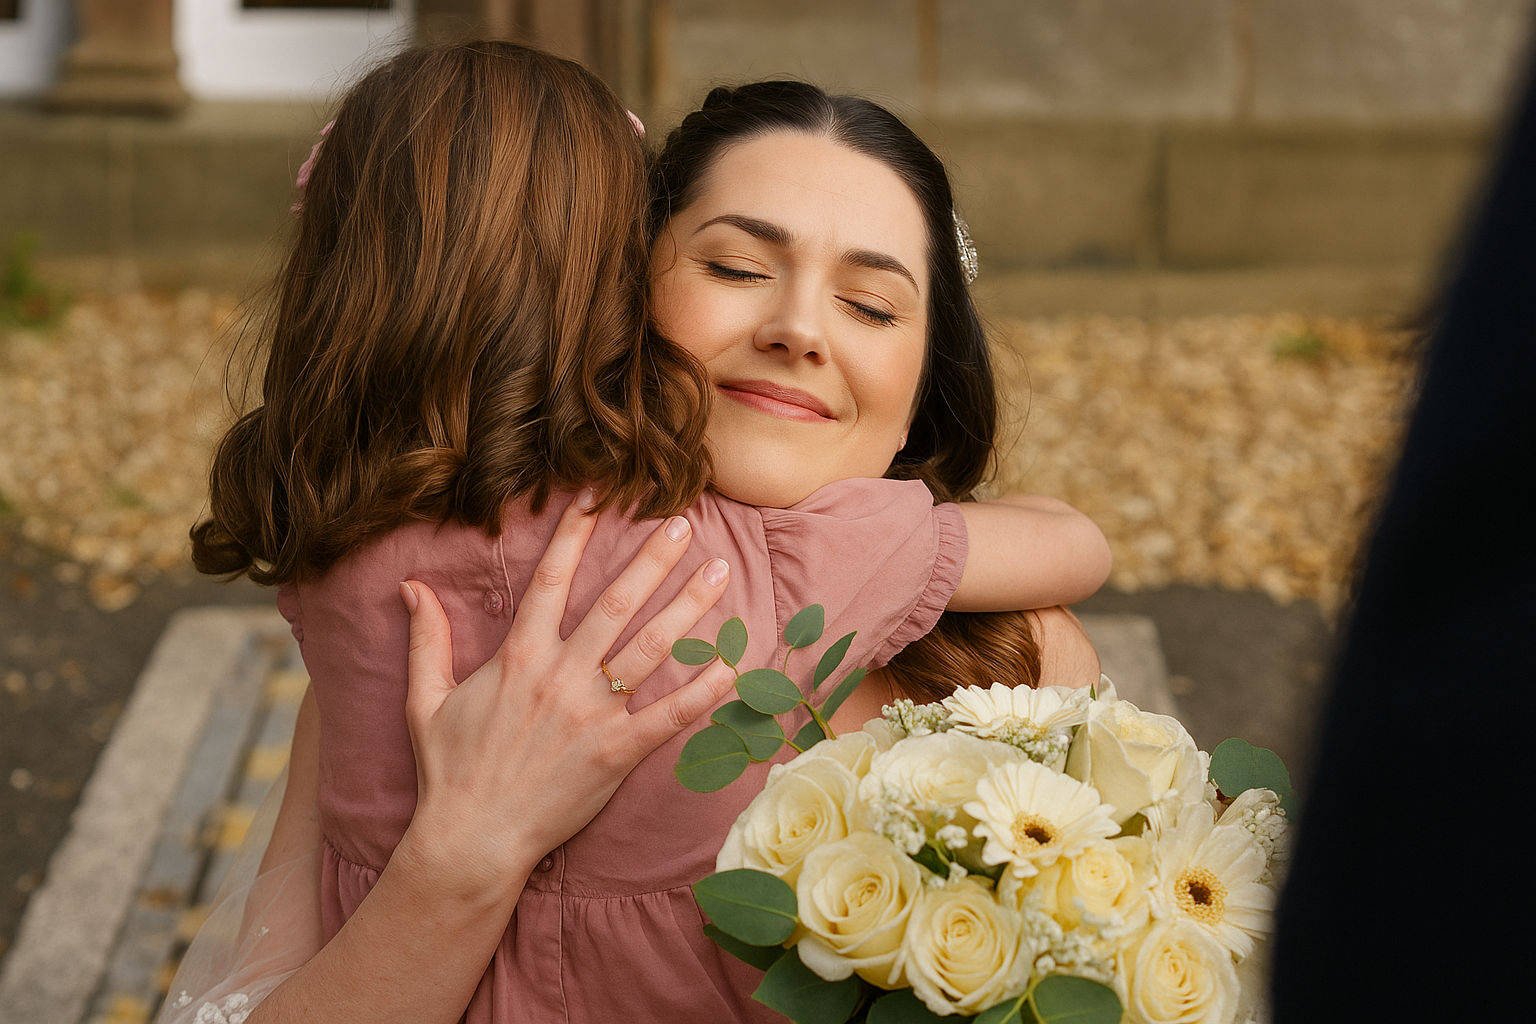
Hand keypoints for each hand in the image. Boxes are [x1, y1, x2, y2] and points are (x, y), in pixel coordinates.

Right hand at [397, 490, 734, 894]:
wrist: (472, 839)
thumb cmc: (450, 770)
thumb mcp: (425, 699)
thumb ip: (427, 639)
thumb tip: (410, 586)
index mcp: (518, 656)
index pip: (552, 579)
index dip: (575, 533)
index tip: (599, 496)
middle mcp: (560, 675)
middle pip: (615, 603)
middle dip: (653, 560)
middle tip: (684, 524)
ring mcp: (593, 714)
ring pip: (651, 649)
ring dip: (689, 608)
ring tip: (719, 573)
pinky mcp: (617, 753)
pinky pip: (670, 715)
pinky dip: (704, 689)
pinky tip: (733, 663)